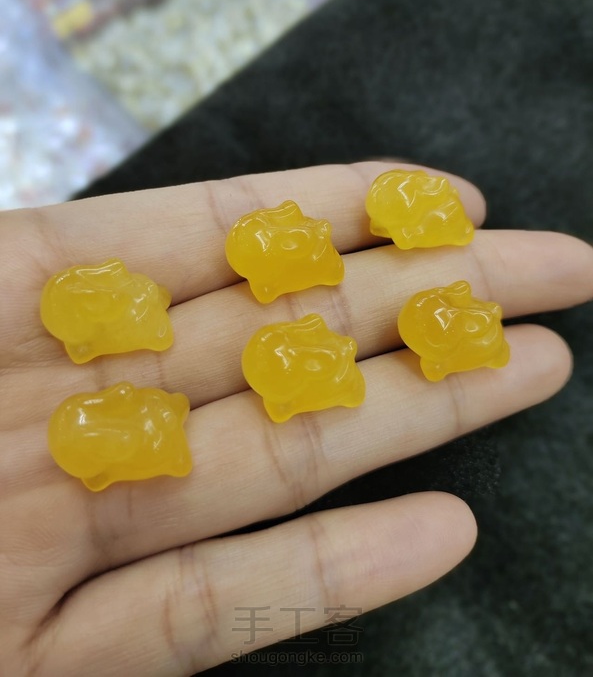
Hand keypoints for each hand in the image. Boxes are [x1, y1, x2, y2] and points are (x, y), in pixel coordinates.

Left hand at [2, 162, 591, 674]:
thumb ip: (61, 253)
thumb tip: (207, 213)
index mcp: (28, 308)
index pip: (225, 243)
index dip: (340, 210)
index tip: (450, 201)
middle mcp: (77, 414)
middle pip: (284, 340)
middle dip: (426, 292)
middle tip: (558, 266)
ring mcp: (76, 533)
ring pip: (277, 464)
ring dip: (413, 415)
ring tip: (533, 364)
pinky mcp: (54, 659)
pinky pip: (208, 615)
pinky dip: (326, 579)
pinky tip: (445, 533)